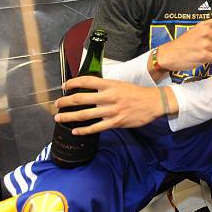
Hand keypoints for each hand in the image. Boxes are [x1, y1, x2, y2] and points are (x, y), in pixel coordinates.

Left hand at [55, 76, 176, 134]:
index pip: (86, 81)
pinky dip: (83, 130)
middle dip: (65, 102)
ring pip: (85, 114)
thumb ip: (106, 87)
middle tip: (57, 104)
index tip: (64, 86)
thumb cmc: (137, 93)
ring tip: (59, 118)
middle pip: (80, 99)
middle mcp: (109, 97)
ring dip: (69, 117)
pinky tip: (75, 131)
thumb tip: (90, 90)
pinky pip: (96, 128)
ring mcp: (112, 110)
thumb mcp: (121, 84)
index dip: (72, 83)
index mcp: (110, 85)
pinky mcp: (116, 122)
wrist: (154, 102)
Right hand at [151, 9, 211, 73]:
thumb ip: (209, 33)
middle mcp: (205, 32)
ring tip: (203, 54)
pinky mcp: (204, 54)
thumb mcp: (195, 33)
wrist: (168, 55)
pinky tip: (204, 60)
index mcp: (203, 25)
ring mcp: (204, 43)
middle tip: (209, 49)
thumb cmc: (183, 46)